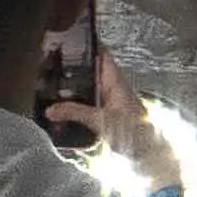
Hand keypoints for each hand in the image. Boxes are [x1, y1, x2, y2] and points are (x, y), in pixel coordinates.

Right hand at [46, 52, 180, 194]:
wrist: (150, 157)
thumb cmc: (131, 132)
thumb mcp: (101, 121)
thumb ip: (75, 113)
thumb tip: (48, 109)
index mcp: (116, 83)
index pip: (102, 57)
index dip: (87, 46)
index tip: (66, 39)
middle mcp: (113, 89)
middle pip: (91, 72)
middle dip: (72, 68)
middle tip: (46, 63)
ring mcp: (110, 103)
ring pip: (88, 88)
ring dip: (72, 87)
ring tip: (46, 83)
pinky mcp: (108, 116)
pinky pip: (88, 103)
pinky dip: (75, 102)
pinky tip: (60, 106)